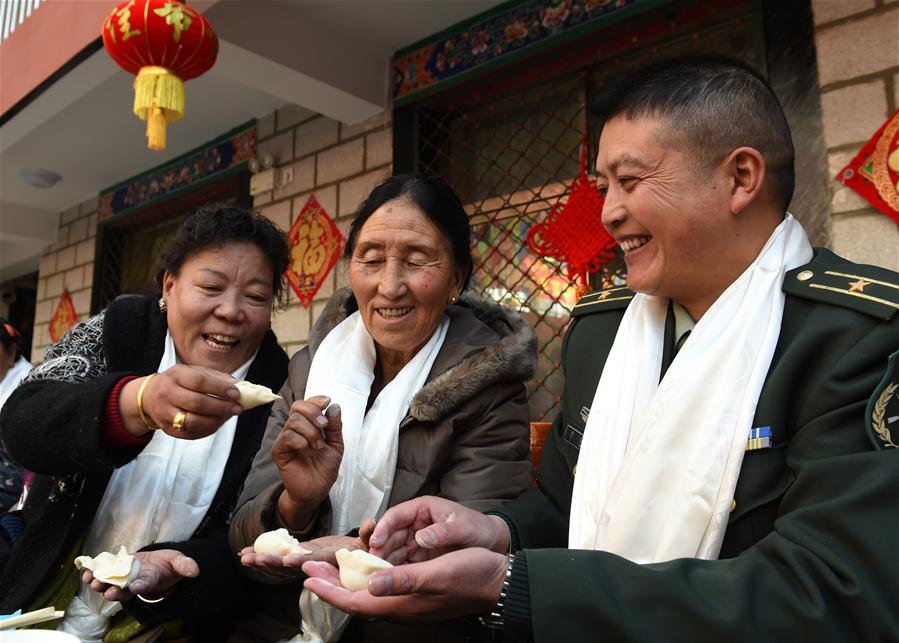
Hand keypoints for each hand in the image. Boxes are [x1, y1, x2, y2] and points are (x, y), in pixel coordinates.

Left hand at [82, 549, 198, 601]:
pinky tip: (85, 570)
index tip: (135, 587)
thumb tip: (195, 570)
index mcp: (150, 580)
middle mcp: (135, 582)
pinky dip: (94, 572)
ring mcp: (123, 577)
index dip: (140, 587)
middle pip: (123, 590)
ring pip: (110, 584)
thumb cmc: (169, 565)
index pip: (145, 585)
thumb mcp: (179, 562)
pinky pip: (103, 572)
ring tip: (91, 581)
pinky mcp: (116, 569)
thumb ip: (185, 565)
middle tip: (109, 592)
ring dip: (100, 584)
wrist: (158, 564)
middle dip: (115, 591)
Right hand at [120, 365, 241, 439]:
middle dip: (221, 407)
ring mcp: (165, 414)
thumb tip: (239, 386)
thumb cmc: (178, 382)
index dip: (219, 388)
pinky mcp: (168, 429)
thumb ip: (216, 378)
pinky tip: (218, 422)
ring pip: (193, 422)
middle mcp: (167, 394)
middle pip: (196, 403)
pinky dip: (208, 429)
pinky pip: (191, 434)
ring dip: (216, 421)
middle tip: (237, 408)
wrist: (149, 397)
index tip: (236, 393)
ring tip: (228, 415)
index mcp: (176, 376)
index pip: (199, 381)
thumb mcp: (193, 372)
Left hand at [238, 518, 374, 579]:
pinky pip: (278, 558)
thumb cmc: (363, 551)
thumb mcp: (368, 542)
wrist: (357, 558)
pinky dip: (262, 554)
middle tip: (255, 559)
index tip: (288, 560)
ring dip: (262, 561)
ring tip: (244, 557)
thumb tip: (372, 521)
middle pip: (290, 567)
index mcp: (328, 560)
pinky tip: (246, 552)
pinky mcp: (298, 556)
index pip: (314, 562)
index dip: (301, 561)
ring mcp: (304, 562)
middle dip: (272, 563)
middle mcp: (313, 565)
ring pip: (280, 566)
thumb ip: (368, 533)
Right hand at [274, 396, 343, 528]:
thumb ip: (335, 427)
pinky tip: (307, 451)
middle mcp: (295, 429)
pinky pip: (287, 437)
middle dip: (313, 413)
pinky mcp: (279, 452)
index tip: (327, 402)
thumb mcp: (336, 445)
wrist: (317, 491)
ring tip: (318, 446)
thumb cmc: (324, 469)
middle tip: (324, 426)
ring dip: (311, 432)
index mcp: (308, 425)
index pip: (306, 404)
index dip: (315, 400)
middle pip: (297, 407)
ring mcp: (286, 440)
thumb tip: (334, 406)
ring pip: (293, 421)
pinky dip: (301, 442)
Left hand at [302, 548, 507, 622]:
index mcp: (403, 604)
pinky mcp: (418, 594)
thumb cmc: (472, 574)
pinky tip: (366, 566)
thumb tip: (371, 583)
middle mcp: (402, 607)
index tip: (307, 579)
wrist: (500, 582)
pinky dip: (367, 578)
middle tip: (310, 570)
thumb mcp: (438, 573)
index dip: (329, 590)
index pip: (355, 601)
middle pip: (357, 599)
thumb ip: (404, 579)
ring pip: (369, 595)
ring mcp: (410, 602)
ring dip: (347, 582)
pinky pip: (384, 590)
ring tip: (330, 568)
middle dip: (331, 585)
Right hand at [367, 496, 509, 563]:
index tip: (376, 541)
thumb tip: (422, 537)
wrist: (494, 545)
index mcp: (423, 509)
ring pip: (393, 550)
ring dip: (384, 561)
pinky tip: (389, 581)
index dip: (383, 527)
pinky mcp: (420, 557)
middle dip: (379, 548)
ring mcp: (416, 541)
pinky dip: (394, 570)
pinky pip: (402, 562)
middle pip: (390, 534)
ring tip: (376, 575)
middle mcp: (416, 524)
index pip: (396, 515)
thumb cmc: (479, 529)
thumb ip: (444, 531)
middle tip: (372, 563)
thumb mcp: (464, 528)